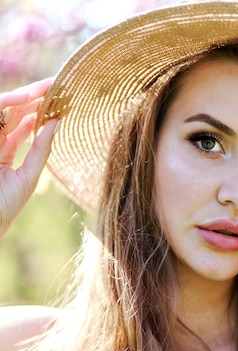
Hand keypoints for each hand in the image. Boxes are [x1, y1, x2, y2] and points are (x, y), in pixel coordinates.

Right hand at [0, 78, 58, 236]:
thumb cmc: (7, 205)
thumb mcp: (29, 175)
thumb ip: (41, 149)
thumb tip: (57, 122)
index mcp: (4, 152)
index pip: (21, 124)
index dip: (38, 110)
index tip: (58, 100)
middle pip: (14, 113)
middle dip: (33, 97)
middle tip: (54, 84)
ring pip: (3, 109)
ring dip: (23, 96)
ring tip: (44, 88)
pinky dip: (7, 104)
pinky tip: (25, 98)